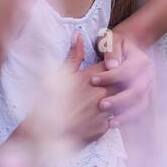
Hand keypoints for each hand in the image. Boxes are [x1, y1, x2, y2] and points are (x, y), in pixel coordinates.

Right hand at [57, 33, 111, 147]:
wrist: (45, 132)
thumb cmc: (49, 100)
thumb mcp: (60, 74)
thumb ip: (74, 55)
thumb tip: (78, 35)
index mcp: (90, 78)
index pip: (112, 65)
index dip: (113, 65)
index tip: (111, 67)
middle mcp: (100, 93)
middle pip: (121, 82)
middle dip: (120, 81)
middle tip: (115, 82)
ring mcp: (104, 111)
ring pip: (122, 100)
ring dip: (120, 98)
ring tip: (114, 97)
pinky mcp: (103, 128)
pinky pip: (116, 118)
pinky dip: (114, 115)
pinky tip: (107, 114)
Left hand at [89, 31, 152, 125]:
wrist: (126, 50)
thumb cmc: (114, 46)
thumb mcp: (111, 41)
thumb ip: (111, 51)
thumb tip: (112, 66)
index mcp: (141, 60)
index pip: (126, 71)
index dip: (110, 77)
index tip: (92, 80)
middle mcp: (148, 75)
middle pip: (136, 90)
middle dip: (119, 99)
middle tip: (101, 105)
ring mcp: (148, 88)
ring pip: (141, 104)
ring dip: (126, 114)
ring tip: (110, 122)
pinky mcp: (145, 98)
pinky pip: (139, 112)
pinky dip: (128, 119)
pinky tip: (114, 124)